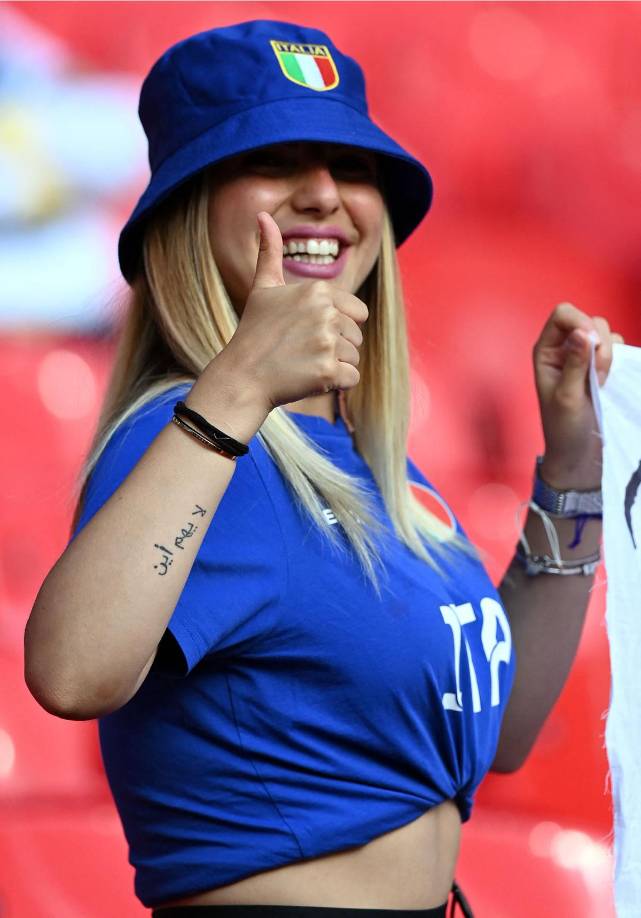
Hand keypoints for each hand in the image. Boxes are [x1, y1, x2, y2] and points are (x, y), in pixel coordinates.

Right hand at [223, 212, 368, 412]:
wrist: (242, 376)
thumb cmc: (254, 332)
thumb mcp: (263, 288)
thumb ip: (269, 251)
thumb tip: (262, 215)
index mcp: (317, 290)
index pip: (357, 313)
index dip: (337, 326)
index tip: (306, 332)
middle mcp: (325, 313)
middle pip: (356, 336)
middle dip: (335, 347)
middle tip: (301, 351)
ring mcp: (327, 343)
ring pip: (354, 357)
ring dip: (334, 365)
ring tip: (303, 363)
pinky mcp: (328, 371)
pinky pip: (352, 378)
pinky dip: (335, 383)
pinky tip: (310, 378)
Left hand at [533, 302, 624, 488]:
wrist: (578, 452)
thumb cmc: (563, 428)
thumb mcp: (566, 397)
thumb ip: (574, 364)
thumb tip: (581, 333)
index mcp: (546, 351)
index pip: (563, 314)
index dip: (580, 322)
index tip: (592, 345)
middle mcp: (563, 348)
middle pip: (588, 320)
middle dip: (599, 343)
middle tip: (596, 374)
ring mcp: (583, 356)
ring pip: (605, 332)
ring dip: (608, 354)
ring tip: (599, 381)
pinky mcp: (600, 366)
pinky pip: (616, 346)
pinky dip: (617, 359)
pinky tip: (607, 382)